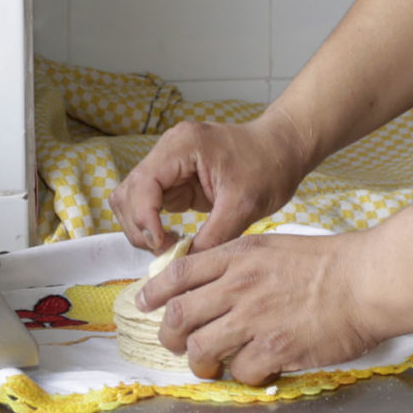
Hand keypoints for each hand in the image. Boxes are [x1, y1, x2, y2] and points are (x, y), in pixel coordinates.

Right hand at [109, 111, 314, 254]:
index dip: (145, 220)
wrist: (283, 149)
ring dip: (142, 227)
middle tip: (165, 251)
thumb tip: (186, 266)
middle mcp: (168, 151)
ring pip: (132, 199)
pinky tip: (171, 240)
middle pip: (129, 192)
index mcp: (182, 146)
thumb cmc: (270, 166)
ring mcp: (169, 164)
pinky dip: (153, 225)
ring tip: (168, 247)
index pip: (143, 184)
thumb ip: (213, 236)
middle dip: (140, 227)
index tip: (162, 247)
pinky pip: (149, 204)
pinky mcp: (175, 179)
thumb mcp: (244, 205)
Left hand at [136, 230, 383, 386]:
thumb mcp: (271, 245)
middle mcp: (237, 286)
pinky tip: (256, 370)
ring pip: (201, 349)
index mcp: (236, 256)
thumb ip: (236, 262)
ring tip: (210, 366)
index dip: (153, 293)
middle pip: (179, 317)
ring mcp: (254, 319)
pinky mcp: (275, 348)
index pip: (177, 274)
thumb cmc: (327, 262)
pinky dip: (243, 376)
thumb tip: (209, 281)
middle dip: (170, 336)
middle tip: (177, 345)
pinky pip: (241, 371)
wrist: (366, 280)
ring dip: (200, 363)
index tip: (144, 305)